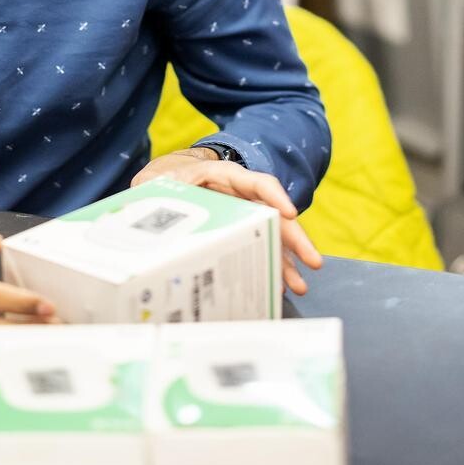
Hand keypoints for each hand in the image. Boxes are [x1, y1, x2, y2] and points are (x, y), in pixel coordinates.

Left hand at [132, 148, 323, 294]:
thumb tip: (149, 202)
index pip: (256, 182)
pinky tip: (277, 286)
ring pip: (271, 237)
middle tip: (314, 261)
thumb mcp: (157, 182)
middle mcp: (241, 197)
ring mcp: (244, 216)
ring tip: (300, 285)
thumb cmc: (165, 181)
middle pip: (274, 214)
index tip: (289, 213)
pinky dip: (268, 267)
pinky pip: (258, 249)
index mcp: (224, 178)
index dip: (274, 196)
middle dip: (294, 238)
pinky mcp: (240, 234)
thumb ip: (157, 190)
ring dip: (285, 262)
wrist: (167, 183)